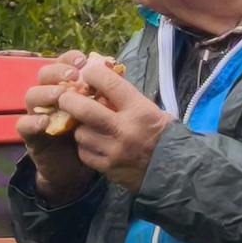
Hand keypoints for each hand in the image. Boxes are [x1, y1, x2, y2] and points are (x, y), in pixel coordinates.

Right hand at [21, 53, 95, 200]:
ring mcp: (37, 115)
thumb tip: (117, 72)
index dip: (70, 58)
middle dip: (58, 72)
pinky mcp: (31, 136)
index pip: (63, 64)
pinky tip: (45, 122)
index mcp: (66, 87)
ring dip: (46, 93)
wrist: (75, 169)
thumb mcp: (101, 114)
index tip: (83, 60)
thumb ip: (105, 95)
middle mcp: (49, 97)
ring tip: (60, 97)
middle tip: (73, 78)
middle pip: (44, 74)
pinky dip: (32, 121)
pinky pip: (23, 125)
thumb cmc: (90, 136)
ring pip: (31, 96)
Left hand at [50, 53, 169, 189]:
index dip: (94, 74)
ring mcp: (114, 151)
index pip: (110, 84)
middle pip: (84, 110)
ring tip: (85, 125)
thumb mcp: (151, 111)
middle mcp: (125, 130)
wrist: (176, 170)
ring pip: (81, 133)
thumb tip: (100, 83)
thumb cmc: (163, 135)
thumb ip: (126, 99)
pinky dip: (84, 146)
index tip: (87, 72)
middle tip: (65, 97)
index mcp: (140, 111)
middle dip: (69, 100)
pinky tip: (91, 143)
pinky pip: (84, 153)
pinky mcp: (108, 168)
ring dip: (80, 127)